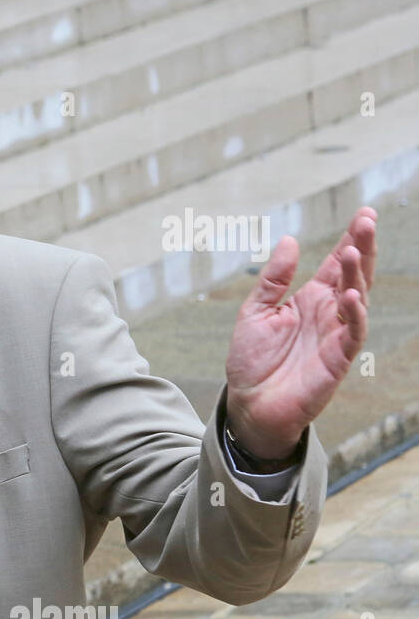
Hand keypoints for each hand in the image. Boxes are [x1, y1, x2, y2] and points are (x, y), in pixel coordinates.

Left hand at [225, 207, 376, 458]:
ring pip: (356, 298)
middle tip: (368, 220)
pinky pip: (353, 333)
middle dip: (362, 247)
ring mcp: (335, 335)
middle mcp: (328, 313)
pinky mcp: (338, 359)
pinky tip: (350, 296)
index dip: (350, 240)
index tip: (363, 214)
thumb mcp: (255, 313)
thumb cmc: (252, 361)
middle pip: (353, 274)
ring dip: (357, 275)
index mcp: (309, 300)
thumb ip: (273, 280)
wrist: (250, 404)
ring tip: (353, 251)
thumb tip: (288, 240)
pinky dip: (355, 314)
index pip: (335, 265)